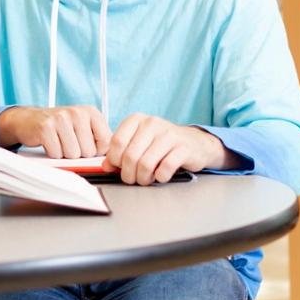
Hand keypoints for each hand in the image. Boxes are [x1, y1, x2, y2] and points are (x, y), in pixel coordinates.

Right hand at [0, 105, 110, 158]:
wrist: (29, 119)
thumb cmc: (60, 126)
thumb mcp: (83, 127)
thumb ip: (98, 139)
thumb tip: (111, 157)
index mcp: (91, 112)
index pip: (106, 142)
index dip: (96, 151)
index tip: (85, 144)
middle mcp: (77, 112)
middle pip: (88, 151)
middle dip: (78, 153)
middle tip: (68, 141)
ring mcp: (61, 118)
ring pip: (73, 154)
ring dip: (64, 153)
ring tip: (59, 141)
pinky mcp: (46, 128)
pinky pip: (57, 154)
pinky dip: (52, 153)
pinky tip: (49, 142)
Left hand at [103, 113, 240, 184]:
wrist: (194, 143)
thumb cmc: (161, 144)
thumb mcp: (139, 142)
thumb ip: (120, 152)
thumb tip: (106, 165)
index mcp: (137, 120)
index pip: (117, 142)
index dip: (115, 159)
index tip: (119, 167)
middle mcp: (152, 124)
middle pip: (130, 155)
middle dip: (128, 173)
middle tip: (132, 179)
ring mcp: (169, 135)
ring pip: (146, 163)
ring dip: (143, 178)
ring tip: (144, 180)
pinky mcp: (184, 148)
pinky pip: (165, 168)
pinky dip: (160, 177)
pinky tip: (160, 176)